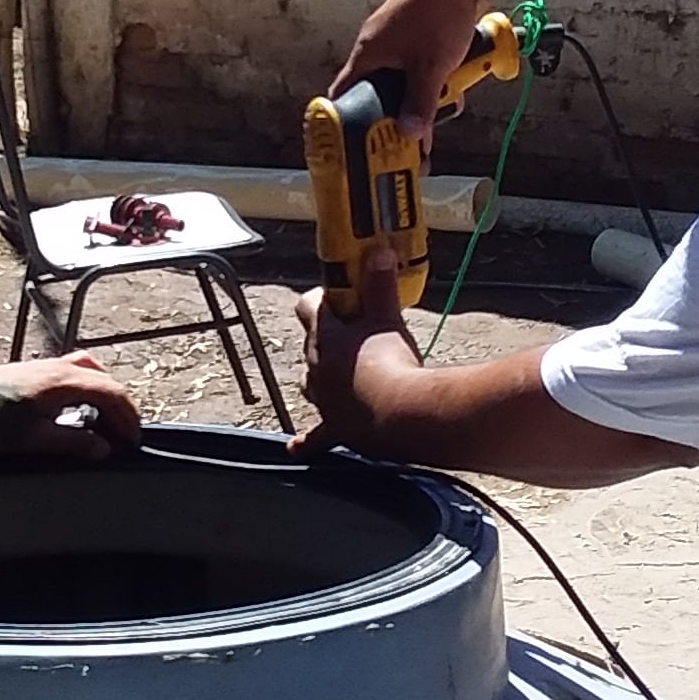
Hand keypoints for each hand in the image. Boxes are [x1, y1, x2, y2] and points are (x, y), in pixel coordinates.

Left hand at [0, 352, 141, 459]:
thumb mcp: (35, 439)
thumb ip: (73, 443)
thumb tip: (103, 449)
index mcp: (66, 383)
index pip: (113, 395)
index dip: (128, 420)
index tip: (132, 441)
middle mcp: (64, 368)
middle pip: (109, 384)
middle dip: (123, 412)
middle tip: (125, 439)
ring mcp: (54, 365)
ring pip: (97, 377)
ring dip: (109, 400)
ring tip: (108, 426)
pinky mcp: (44, 370)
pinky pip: (82, 373)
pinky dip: (94, 390)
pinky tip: (85, 408)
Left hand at [293, 245, 419, 451]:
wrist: (402, 416)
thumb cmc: (392, 364)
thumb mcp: (388, 318)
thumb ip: (381, 285)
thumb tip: (379, 251)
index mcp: (325, 338)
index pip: (309, 306)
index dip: (321, 298)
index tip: (339, 292)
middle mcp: (317, 370)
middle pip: (310, 346)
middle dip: (328, 338)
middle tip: (354, 332)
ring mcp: (325, 401)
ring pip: (312, 385)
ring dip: (322, 378)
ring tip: (337, 375)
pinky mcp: (338, 429)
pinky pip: (317, 436)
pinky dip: (308, 440)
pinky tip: (296, 448)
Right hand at [332, 0, 494, 152]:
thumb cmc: (437, 12)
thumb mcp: (430, 68)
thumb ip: (420, 104)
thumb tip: (410, 135)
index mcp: (367, 54)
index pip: (343, 94)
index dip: (348, 119)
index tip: (361, 142)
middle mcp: (376, 44)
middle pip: (379, 90)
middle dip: (400, 111)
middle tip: (416, 130)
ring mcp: (397, 35)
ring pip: (404, 77)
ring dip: (425, 92)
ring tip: (447, 99)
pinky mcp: (417, 28)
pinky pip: (420, 62)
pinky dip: (436, 73)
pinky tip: (457, 78)